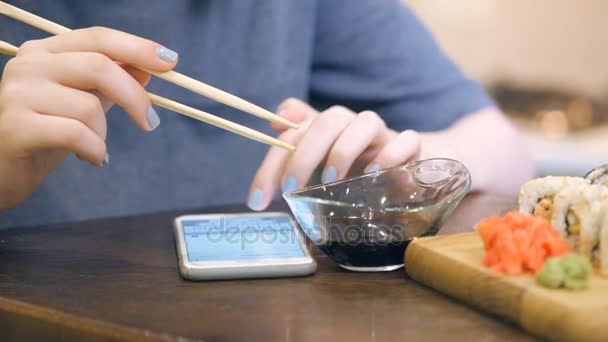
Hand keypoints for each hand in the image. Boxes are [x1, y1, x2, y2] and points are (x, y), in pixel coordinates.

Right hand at [0, 27, 177, 209]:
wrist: (1, 171)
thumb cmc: (44, 135)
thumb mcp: (81, 104)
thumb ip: (110, 84)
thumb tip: (147, 70)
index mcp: (45, 52)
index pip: (98, 38)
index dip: (137, 48)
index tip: (170, 62)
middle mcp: (28, 64)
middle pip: (100, 66)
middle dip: (135, 97)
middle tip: (150, 123)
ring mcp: (17, 93)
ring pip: (90, 106)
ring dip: (104, 134)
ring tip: (94, 147)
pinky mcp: (15, 126)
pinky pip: (76, 134)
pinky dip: (95, 150)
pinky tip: (92, 159)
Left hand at [247, 98, 420, 209]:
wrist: (404, 170)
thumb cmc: (354, 169)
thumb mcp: (320, 164)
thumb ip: (296, 145)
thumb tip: (274, 121)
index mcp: (325, 129)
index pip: (293, 135)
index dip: (272, 164)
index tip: (258, 200)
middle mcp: (352, 125)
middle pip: (327, 123)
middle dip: (303, 156)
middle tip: (290, 189)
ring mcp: (382, 135)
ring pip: (366, 122)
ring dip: (344, 149)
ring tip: (331, 180)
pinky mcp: (410, 148)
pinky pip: (407, 140)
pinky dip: (391, 153)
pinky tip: (374, 173)